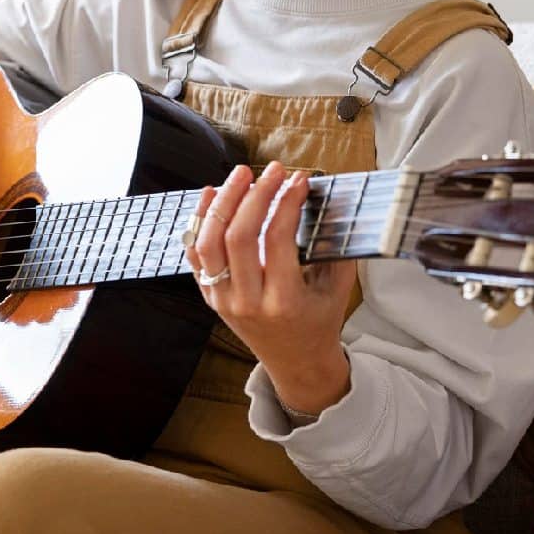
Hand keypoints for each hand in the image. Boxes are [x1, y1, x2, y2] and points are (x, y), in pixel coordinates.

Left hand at [184, 161, 356, 416]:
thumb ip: (336, 246)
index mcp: (284, 302)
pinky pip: (195, 255)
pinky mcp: (210, 297)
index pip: (277, 240)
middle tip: (272, 170)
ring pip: (209, 242)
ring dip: (223, 202)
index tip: (299, 180)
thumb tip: (333, 197)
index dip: (287, 202)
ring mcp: (223, 301)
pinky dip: (198, 221)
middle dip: (255, 195)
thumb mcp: (338, 288)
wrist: (296, 363)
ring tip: (240, 175)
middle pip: (238, 236)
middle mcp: (247, 302)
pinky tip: (209, 194)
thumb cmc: (320, 321)